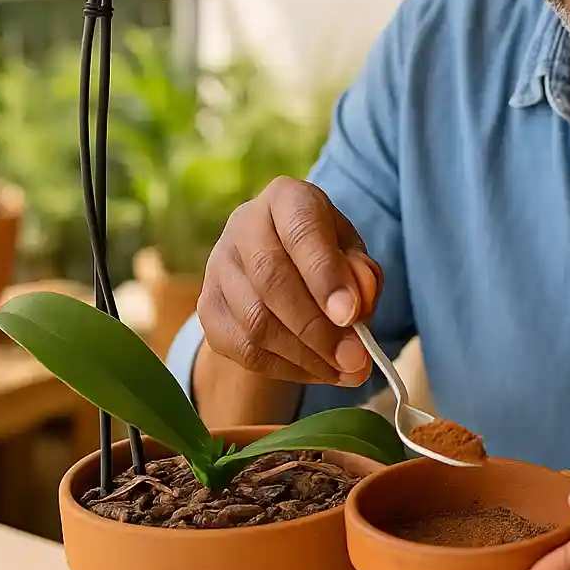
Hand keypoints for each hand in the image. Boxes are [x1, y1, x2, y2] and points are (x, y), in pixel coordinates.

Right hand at [198, 176, 382, 386]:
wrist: (278, 259)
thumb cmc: (325, 252)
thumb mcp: (353, 252)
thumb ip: (362, 275)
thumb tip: (355, 311)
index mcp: (286, 198)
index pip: (301, 232)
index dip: (326, 276)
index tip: (351, 316)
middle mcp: (243, 225)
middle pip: (271, 280)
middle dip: (317, 328)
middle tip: (354, 358)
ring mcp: (217, 267)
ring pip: (255, 322)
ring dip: (305, 356)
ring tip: (344, 371)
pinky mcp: (207, 308)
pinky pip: (243, 349)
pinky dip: (285, 368)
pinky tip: (316, 371)